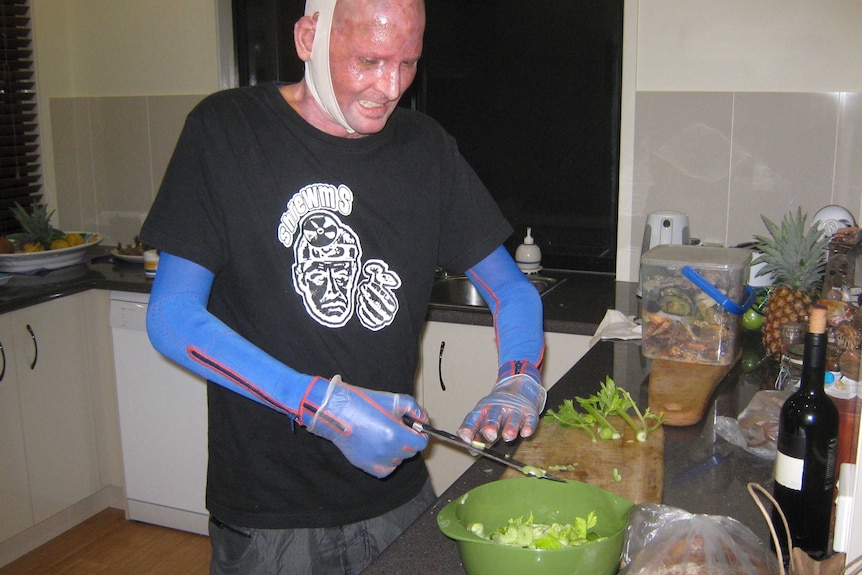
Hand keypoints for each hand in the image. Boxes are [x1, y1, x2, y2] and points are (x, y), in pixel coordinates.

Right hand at [302, 376, 428, 477]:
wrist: (337, 411)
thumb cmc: (363, 403)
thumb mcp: (394, 400)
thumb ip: (415, 409)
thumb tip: (423, 420)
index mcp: (395, 435)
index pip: (421, 443)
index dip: (420, 434)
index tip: (414, 428)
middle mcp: (387, 452)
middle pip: (410, 451)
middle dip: (408, 440)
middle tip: (397, 427)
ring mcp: (376, 461)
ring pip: (398, 460)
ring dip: (397, 450)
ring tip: (385, 435)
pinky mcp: (366, 466)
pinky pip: (386, 469)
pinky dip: (387, 461)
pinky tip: (380, 447)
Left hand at [457, 360, 544, 442]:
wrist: (520, 388)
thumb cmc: (498, 408)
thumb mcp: (484, 417)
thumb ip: (477, 434)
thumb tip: (471, 450)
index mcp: (483, 409)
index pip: (473, 418)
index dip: (468, 428)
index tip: (465, 440)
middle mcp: (498, 408)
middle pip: (494, 416)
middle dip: (491, 425)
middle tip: (490, 435)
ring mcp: (514, 409)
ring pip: (512, 419)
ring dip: (510, 428)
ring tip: (508, 437)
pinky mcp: (529, 413)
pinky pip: (529, 420)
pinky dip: (528, 427)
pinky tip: (525, 433)